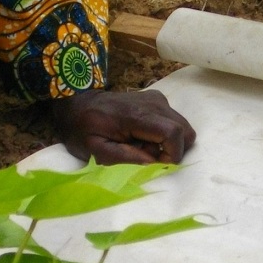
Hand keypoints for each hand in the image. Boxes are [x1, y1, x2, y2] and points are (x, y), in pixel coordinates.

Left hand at [48, 90, 195, 164]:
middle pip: (184, 131)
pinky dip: (165, 136)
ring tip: (142, 146)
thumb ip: (124, 158)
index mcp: (136, 115)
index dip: (171, 154)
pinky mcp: (158, 100)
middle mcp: (153, 103)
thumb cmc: (83, 130)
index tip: (155, 164)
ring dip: (168, 144)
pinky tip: (143, 137)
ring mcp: (157, 99)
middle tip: (146, 156)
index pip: (173, 132)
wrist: (78, 105)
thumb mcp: (96, 151)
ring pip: (183, 128)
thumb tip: (154, 163)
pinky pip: (175, 122)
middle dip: (171, 151)